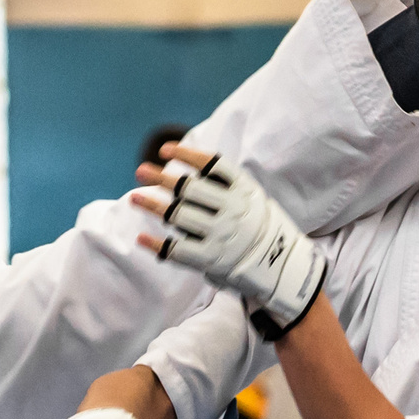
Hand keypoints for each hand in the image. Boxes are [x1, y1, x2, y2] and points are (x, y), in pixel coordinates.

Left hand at [131, 146, 323, 336]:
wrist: (284, 269)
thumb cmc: (263, 231)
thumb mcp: (254, 200)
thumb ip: (226, 189)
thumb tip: (188, 178)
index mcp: (244, 190)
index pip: (212, 164)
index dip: (186, 155)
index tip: (165, 150)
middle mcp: (232, 210)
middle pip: (189, 188)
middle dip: (161, 178)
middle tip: (141, 172)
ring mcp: (221, 235)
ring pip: (178, 215)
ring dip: (152, 204)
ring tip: (135, 197)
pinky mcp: (212, 260)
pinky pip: (177, 250)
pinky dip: (156, 244)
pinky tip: (141, 238)